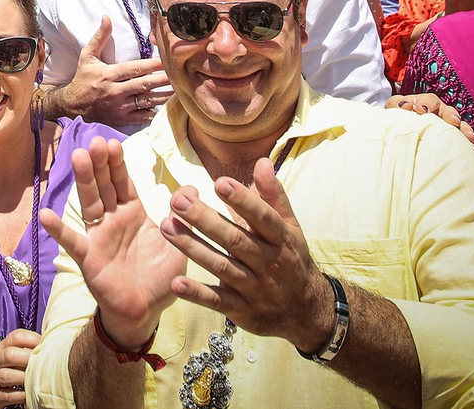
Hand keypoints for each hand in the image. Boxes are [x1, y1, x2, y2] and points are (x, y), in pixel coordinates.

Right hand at [0, 329, 42, 408]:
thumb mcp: (5, 353)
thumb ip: (22, 348)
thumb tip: (49, 345)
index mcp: (2, 347)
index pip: (15, 337)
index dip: (32, 339)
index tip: (45, 345)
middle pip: (9, 355)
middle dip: (28, 359)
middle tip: (43, 364)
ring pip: (6, 376)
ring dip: (24, 378)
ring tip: (37, 380)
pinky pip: (8, 396)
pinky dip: (21, 396)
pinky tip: (31, 394)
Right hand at [38, 137, 185, 347]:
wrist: (145, 312)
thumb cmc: (161, 278)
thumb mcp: (180, 244)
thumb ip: (184, 217)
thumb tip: (191, 188)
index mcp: (133, 214)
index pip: (123, 182)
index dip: (117, 164)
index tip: (113, 143)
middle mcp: (113, 220)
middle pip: (105, 186)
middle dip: (100, 163)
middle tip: (96, 141)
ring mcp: (99, 237)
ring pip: (90, 203)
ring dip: (84, 180)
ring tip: (78, 156)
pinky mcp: (89, 258)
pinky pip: (73, 242)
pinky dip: (59, 229)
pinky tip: (45, 214)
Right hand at [56, 17, 172, 127]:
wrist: (72, 104)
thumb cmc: (83, 77)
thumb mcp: (87, 56)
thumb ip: (99, 37)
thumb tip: (107, 17)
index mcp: (108, 75)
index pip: (134, 68)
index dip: (152, 64)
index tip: (166, 60)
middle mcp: (114, 91)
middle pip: (143, 84)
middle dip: (163, 80)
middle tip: (179, 75)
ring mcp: (118, 107)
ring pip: (146, 101)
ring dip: (163, 96)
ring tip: (178, 91)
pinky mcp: (121, 119)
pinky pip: (141, 117)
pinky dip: (154, 113)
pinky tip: (166, 108)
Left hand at [160, 160, 334, 352]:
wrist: (306, 311)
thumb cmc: (291, 259)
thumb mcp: (290, 228)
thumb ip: (273, 196)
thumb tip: (262, 161)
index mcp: (281, 239)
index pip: (262, 217)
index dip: (243, 200)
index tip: (219, 182)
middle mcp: (268, 263)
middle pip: (235, 240)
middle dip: (205, 220)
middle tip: (177, 200)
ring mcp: (254, 288)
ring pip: (222, 266)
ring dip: (192, 248)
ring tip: (166, 227)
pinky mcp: (242, 309)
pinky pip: (218, 301)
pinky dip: (198, 294)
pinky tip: (176, 283)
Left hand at [387, 93, 473, 141]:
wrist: (399, 128)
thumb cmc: (398, 114)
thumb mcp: (394, 106)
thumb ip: (397, 104)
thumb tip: (406, 106)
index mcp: (426, 102)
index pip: (430, 100)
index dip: (427, 103)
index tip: (422, 109)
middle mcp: (440, 112)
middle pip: (448, 112)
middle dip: (451, 115)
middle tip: (454, 121)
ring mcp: (447, 125)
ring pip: (459, 126)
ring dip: (464, 130)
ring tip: (469, 137)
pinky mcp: (451, 138)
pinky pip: (462, 140)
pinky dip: (467, 144)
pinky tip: (473, 151)